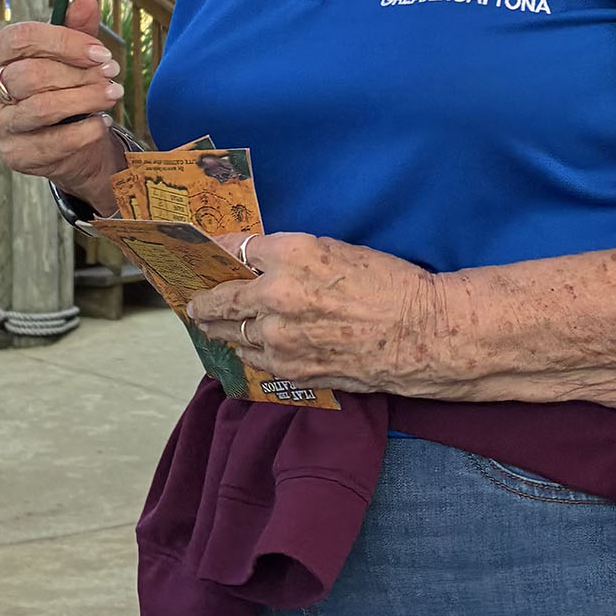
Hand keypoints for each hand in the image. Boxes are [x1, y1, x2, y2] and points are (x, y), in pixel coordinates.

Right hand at [0, 0, 125, 209]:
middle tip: (112, 74)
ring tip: (112, 94)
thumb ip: (76, 25)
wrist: (65, 137)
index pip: (20, 38)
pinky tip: (103, 122)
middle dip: (79, 74)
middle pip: (31, 74)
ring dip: (86, 99)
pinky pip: (52, 142)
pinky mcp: (13, 155)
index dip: (66, 42)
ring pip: (42, 108)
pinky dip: (85, 131)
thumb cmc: (60, 84)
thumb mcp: (68, 52)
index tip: (101, 52)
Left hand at [187, 232, 443, 394]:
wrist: (421, 333)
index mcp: (291, 253)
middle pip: (220, 297)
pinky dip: (246, 350)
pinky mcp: (291, 368)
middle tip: (194, 301)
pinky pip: (254, 358)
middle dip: (203, 299)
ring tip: (211, 325)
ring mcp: (280, 336)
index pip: (235, 247)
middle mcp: (276, 294)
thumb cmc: (390, 284)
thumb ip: (293, 257)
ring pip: (232, 332)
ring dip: (219, 327)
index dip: (217, 250)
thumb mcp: (338, 251)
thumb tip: (261, 262)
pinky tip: (244, 347)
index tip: (207, 252)